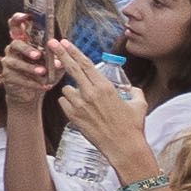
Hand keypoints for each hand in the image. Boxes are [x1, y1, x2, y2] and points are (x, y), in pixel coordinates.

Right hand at [0, 18, 57, 105]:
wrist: (30, 93)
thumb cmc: (43, 74)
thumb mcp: (52, 65)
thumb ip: (57, 60)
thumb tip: (61, 60)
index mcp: (24, 41)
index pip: (15, 25)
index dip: (18, 19)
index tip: (25, 16)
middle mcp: (13, 49)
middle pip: (16, 43)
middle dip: (27, 49)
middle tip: (38, 55)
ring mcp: (8, 62)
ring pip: (15, 62)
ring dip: (30, 67)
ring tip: (43, 72)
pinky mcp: (7, 76)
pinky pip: (18, 78)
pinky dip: (32, 83)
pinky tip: (43, 86)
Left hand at [50, 43, 149, 163]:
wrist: (123, 147)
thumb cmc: (132, 126)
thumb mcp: (138, 103)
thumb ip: (133, 91)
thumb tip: (130, 88)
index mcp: (105, 87)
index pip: (86, 64)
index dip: (74, 52)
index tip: (65, 42)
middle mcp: (90, 93)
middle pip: (71, 69)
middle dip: (60, 54)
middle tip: (52, 43)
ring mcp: (79, 105)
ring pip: (66, 89)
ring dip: (72, 91)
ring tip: (85, 101)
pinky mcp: (73, 117)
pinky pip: (63, 102)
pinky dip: (68, 103)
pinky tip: (80, 109)